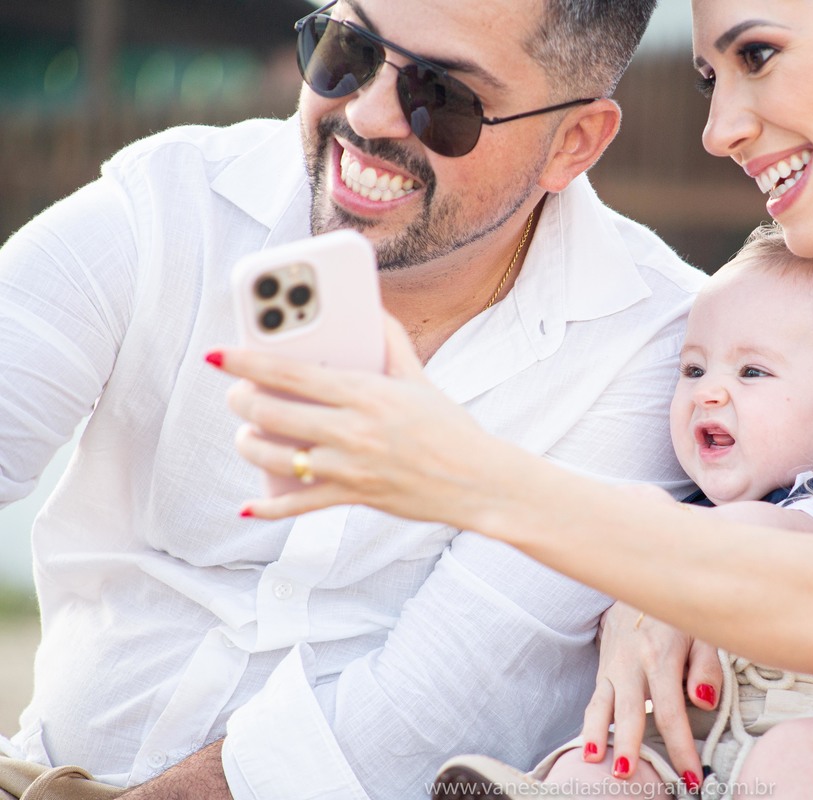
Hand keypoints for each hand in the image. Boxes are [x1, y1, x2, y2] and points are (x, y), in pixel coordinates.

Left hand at [215, 314, 495, 522]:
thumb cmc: (451, 428)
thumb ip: (391, 343)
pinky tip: (248, 505)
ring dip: (249, 445)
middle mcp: (352, 429)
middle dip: (242, 402)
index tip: (219, 355)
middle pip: (272, 413)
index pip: (291, 372)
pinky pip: (298, 505)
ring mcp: (350, 467)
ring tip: (247, 436)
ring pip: (275, 457)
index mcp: (366, 393)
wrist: (479, 481)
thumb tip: (372, 309)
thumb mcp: (420, 380)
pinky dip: (268, 507)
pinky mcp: (353, 497)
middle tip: (237, 395)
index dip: (247, 362)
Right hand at [580, 602, 721, 789]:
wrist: (640, 584)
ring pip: (602, 707)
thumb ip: (706, 668)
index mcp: (662, 656)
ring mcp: (613, 668)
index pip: (671, 710)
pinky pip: (594, 702)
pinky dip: (589, 726)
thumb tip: (704, 702)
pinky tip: (588, 748)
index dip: (680, 746)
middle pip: (630, 712)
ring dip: (598, 736)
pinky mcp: (603, 672)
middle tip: (630, 775)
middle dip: (631, 746)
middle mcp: (632, 664)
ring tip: (596, 762)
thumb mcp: (701, 633)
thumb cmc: (677, 616)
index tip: (691, 776)